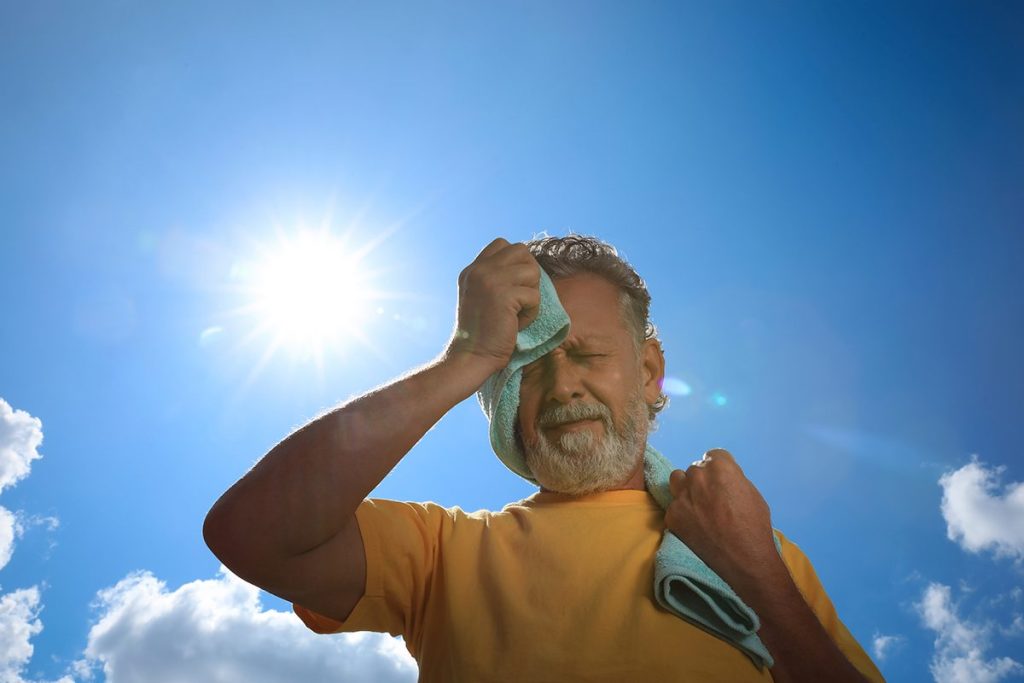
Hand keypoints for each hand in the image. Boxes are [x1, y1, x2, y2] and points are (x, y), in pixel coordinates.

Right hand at [444, 238, 541, 375]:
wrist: (472, 356)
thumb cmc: (482, 332)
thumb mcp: (481, 296)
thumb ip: (495, 277)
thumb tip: (528, 265)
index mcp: (473, 269)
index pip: (502, 244)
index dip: (516, 262)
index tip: (513, 286)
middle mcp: (479, 270)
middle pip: (521, 251)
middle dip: (529, 273)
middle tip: (521, 298)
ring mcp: (490, 280)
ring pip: (532, 271)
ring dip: (532, 295)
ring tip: (517, 313)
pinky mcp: (504, 295)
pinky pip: (534, 296)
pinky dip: (531, 313)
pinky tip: (515, 324)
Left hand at [664, 448, 781, 592]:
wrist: (745, 560)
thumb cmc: (755, 526)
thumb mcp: (751, 493)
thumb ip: (733, 479)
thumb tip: (723, 477)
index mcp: (720, 467)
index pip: (713, 455)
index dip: (718, 469)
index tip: (721, 482)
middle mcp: (697, 476)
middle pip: (695, 469)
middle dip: (702, 481)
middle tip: (711, 500)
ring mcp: (681, 496)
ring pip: (677, 480)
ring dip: (685, 489)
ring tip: (697, 506)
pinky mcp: (672, 515)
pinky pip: (674, 507)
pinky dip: (681, 514)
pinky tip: (694, 527)